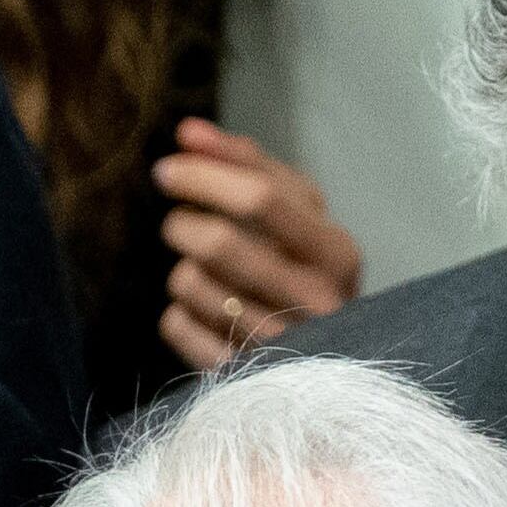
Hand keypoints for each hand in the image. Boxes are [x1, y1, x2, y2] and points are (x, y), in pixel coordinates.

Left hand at [153, 118, 362, 372]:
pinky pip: (176, 325)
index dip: (203, 174)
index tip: (169, 166)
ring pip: (189, 283)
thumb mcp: (297, 214)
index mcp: (337, 252)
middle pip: (217, 243)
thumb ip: (249, 166)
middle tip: (179, 222)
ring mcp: (280, 344)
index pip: (262, 198)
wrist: (329, 363)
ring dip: (183, 270)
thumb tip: (189, 131)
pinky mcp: (240, 374)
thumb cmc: (302, 269)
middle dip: (183, 224)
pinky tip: (208, 317)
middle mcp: (316, 301)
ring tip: (208, 276)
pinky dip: (179, 314)